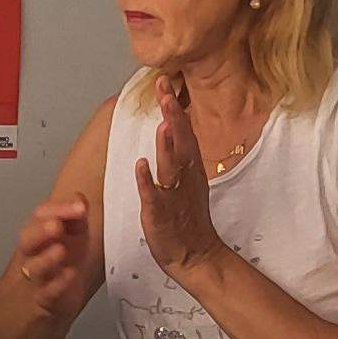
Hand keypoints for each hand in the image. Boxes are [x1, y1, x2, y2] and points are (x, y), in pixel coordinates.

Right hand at [7, 197, 91, 322]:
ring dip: (46, 258)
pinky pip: (45, 295)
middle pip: (30, 238)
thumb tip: (79, 198)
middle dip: (43, 229)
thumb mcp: (64, 247)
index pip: (42, 217)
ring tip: (59, 250)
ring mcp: (34, 282)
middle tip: (56, 224)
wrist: (17, 321)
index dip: (59, 208)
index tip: (79, 205)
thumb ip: (72, 223)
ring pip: (34, 267)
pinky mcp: (39, 306)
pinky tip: (67, 277)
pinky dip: (56, 286)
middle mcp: (33, 258)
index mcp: (40, 241)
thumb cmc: (44, 281)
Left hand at [132, 74, 226, 276]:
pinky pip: (154, 195)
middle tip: (164, 88)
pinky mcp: (161, 214)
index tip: (166, 83)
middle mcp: (184, 178)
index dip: (175, 108)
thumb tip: (170, 124)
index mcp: (190, 169)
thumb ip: (179, 152)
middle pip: (181, 141)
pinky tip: (141, 165)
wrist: (196, 255)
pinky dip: (148, 181)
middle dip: (173, 114)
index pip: (183, 132)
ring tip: (162, 120)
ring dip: (166, 143)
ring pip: (171, 165)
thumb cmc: (188, 218)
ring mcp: (173, 195)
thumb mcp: (187, 179)